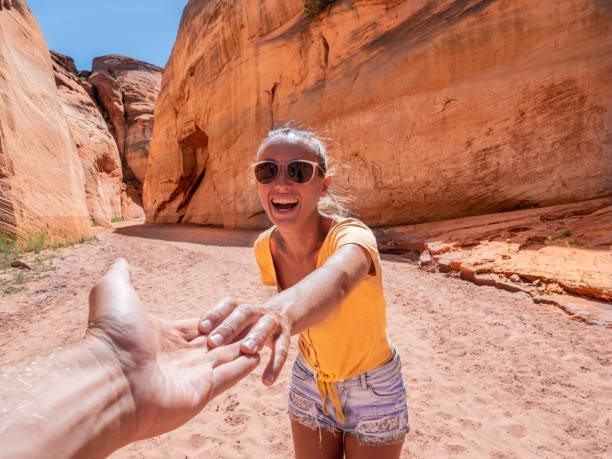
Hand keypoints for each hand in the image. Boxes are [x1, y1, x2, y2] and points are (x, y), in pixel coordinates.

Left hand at [87, 259, 259, 442]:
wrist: (110, 380)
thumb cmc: (112, 335)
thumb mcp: (114, 292)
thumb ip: (122, 275)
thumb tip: (121, 260)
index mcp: (164, 336)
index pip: (196, 326)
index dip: (212, 319)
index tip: (229, 311)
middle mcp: (178, 357)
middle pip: (214, 342)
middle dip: (232, 333)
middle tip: (250, 323)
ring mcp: (191, 376)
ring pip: (226, 357)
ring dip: (242, 347)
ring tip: (261, 338)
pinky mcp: (203, 392)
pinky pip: (231, 375)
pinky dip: (245, 366)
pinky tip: (259, 356)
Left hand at [199, 298, 290, 385]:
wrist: (281, 315)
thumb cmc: (244, 325)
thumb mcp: (231, 321)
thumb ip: (212, 330)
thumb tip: (184, 343)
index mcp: (239, 306)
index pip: (227, 306)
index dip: (214, 314)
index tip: (201, 327)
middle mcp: (256, 311)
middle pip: (244, 313)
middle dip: (230, 326)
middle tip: (214, 341)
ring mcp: (272, 322)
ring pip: (265, 327)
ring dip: (256, 337)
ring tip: (247, 350)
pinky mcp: (285, 337)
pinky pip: (282, 351)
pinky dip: (275, 366)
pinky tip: (266, 382)